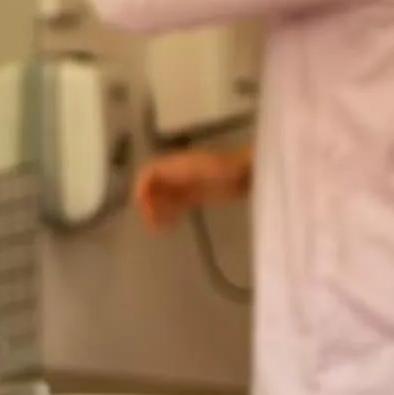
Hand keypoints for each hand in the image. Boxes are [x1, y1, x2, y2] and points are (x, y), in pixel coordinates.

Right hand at [132, 147, 252, 230]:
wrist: (251, 171)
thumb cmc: (231, 169)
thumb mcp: (208, 169)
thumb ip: (186, 173)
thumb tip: (174, 177)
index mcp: (177, 165)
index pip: (150, 173)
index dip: (142, 189)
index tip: (145, 208)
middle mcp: (178, 173)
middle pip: (152, 186)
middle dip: (147, 204)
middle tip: (151, 223)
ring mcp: (187, 183)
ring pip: (162, 196)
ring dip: (156, 210)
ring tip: (158, 229)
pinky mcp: (196, 194)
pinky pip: (175, 203)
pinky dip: (168, 213)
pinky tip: (171, 226)